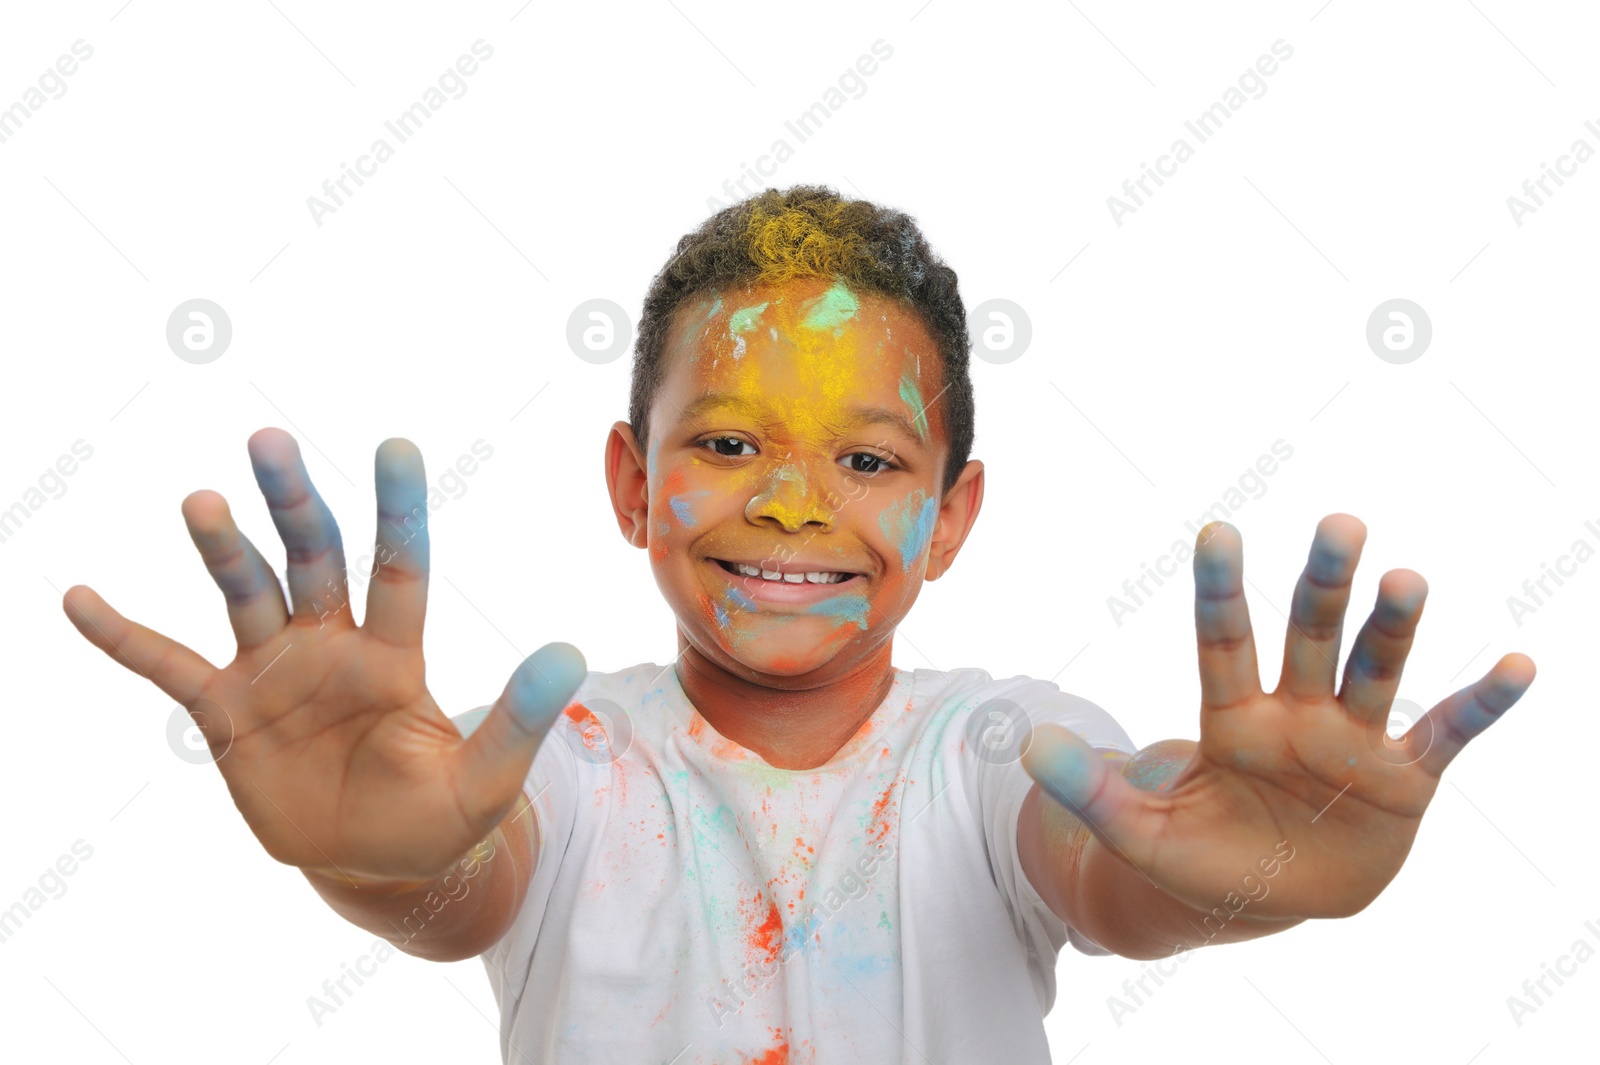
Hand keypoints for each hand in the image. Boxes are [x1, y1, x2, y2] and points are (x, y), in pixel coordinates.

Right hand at [63, 428, 584, 882]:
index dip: (397, 510)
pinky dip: (124, 637)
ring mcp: (274, 674)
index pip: (400, 567)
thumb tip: (571, 653)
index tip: (395, 445)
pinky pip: (166, 667)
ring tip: (203, 502)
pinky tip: (79, 599)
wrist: (380, 865)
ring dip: (224, 551)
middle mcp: (332, 646)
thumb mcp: (488, 778)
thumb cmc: (441, 815)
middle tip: (270, 441)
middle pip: (312, 558)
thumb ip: (519, 718)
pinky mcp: (226, 714)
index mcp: (397, 653)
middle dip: (293, 502)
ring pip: (245, 594)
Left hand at [1022, 514, 1535, 920]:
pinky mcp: (1404, 777)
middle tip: (1339, 523)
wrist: (1269, 895)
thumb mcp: (1140, 833)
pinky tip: (1516, 664)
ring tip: (1407, 579)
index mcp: (1230, 719)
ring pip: (1374, 670)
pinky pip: (1446, 731)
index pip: (1223, 643)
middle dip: (1322, 584)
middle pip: (1308, 636)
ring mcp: (1353, 740)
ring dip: (1392, 628)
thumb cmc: (1201, 856)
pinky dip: (1480, 702)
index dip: (1220, 592)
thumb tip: (1027, 743)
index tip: (1218, 533)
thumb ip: (1091, 789)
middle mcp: (1296, 712)